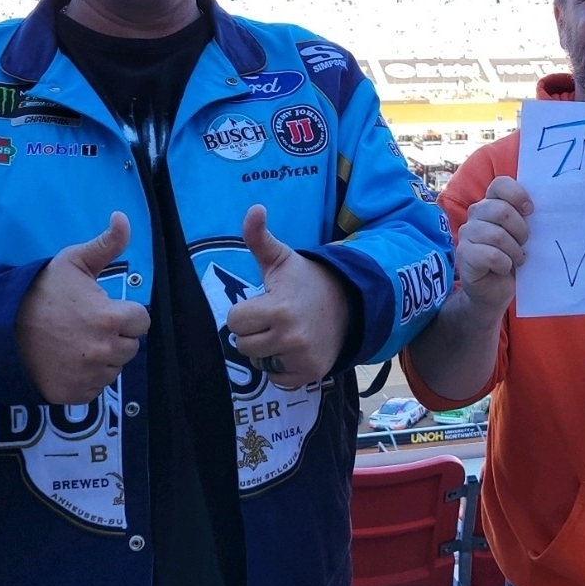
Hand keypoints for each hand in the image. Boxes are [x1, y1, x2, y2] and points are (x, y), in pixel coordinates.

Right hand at [15, 212, 148, 404]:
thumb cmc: (40, 292)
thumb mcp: (72, 262)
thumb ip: (106, 244)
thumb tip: (123, 217)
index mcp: (111, 318)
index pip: (141, 321)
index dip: (125, 313)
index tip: (104, 309)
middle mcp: (105, 351)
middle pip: (130, 346)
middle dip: (115, 335)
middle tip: (86, 325)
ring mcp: (89, 376)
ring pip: (114, 368)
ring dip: (103, 357)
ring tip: (75, 342)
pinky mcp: (74, 395)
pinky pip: (96, 387)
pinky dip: (87, 378)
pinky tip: (67, 361)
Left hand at [226, 204, 348, 387]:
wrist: (349, 303)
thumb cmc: (307, 281)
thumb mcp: (282, 258)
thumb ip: (259, 237)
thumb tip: (254, 208)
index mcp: (278, 308)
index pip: (235, 322)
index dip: (245, 312)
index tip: (262, 303)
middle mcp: (290, 336)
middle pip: (243, 345)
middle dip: (254, 332)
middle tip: (273, 318)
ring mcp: (302, 357)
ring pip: (259, 362)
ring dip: (266, 350)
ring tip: (284, 332)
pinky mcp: (310, 373)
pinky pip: (277, 377)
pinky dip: (282, 366)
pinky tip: (294, 348)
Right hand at [455, 176, 530, 322]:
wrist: (494, 291)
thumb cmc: (512, 259)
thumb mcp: (521, 234)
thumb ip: (525, 217)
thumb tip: (547, 206)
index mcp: (491, 203)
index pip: (500, 184)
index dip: (518, 195)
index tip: (530, 211)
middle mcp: (476, 214)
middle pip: (502, 211)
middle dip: (520, 231)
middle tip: (524, 244)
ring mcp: (467, 233)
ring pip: (497, 235)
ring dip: (514, 251)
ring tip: (516, 259)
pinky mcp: (464, 254)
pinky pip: (490, 255)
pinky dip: (504, 264)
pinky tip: (503, 268)